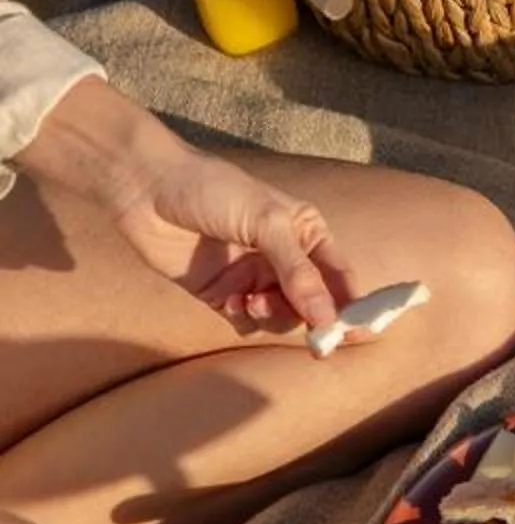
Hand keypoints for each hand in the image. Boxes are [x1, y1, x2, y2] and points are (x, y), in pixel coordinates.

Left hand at [18, 81, 351, 333]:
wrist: (148, 189)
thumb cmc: (213, 190)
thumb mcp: (266, 223)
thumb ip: (297, 271)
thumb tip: (326, 319)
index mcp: (305, 232)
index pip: (338, 276)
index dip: (351, 305)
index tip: (358, 333)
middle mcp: (283, 257)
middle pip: (311, 303)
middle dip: (310, 316)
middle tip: (311, 334)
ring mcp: (251, 275)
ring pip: (279, 315)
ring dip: (273, 315)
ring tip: (254, 301)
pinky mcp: (221, 292)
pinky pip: (245, 319)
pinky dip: (245, 317)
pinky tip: (233, 301)